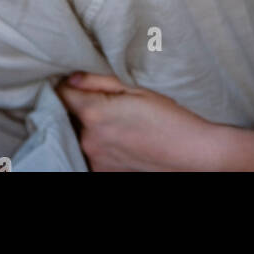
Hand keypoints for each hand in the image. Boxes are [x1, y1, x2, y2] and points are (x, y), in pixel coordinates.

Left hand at [56, 72, 227, 171]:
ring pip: (81, 135)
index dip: (67, 84)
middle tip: (106, 101)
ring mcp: (95, 160)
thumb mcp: (136, 88)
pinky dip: (100, 144)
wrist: (191, 155)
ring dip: (90, 127)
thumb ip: (98, 81)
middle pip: (70, 116)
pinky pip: (92, 153)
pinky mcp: (104, 174)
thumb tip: (71, 79)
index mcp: (94, 113)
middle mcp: (89, 140)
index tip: (76, 81)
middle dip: (82, 106)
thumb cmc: (168, 117)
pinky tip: (121, 138)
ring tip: (117, 121)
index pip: (62, 94)